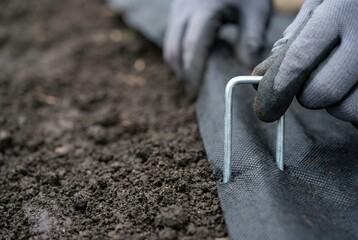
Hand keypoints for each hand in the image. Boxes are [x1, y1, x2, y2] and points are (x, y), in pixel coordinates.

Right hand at [164, 0, 271, 97]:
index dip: (192, 74)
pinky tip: (194, 63)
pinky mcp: (177, 10)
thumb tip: (244, 71)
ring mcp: (177, 9)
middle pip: (174, 50)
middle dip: (182, 74)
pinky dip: (179, 54)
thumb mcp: (257, 10)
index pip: (192, 48)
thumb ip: (252, 39)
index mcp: (204, 11)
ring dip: (179, 65)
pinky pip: (172, 38)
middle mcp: (184, 10)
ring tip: (194, 81)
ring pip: (169, 45)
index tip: (195, 94)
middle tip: (193, 93)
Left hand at [253, 0, 357, 126]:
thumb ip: (298, 34)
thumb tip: (265, 71)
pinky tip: (355, 89)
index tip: (265, 109)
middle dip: (307, 96)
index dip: (276, 89)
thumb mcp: (326, 0)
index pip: (298, 60)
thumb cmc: (353, 1)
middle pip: (321, 92)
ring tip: (341, 82)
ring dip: (335, 104)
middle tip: (312, 83)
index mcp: (342, 11)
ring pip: (347, 109)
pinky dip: (354, 110)